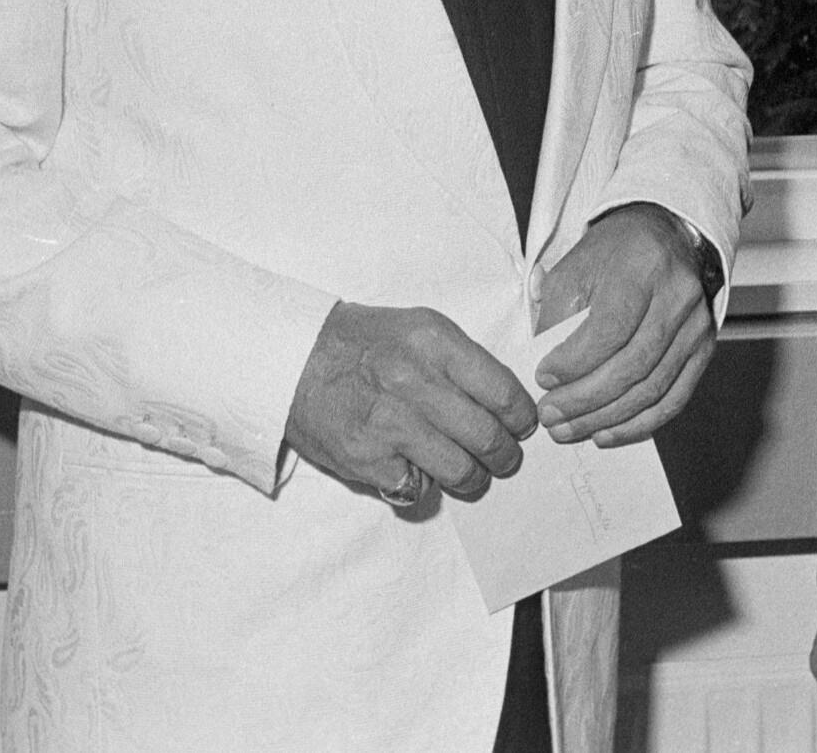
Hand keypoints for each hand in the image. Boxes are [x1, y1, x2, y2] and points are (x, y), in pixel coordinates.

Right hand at [284, 302, 534, 502]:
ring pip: (461, 470)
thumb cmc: (362, 344)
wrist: (293, 359)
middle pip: (487, 436)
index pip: (502, 391)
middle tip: (504, 458)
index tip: (522, 427)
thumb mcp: (418, 329)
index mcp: (434, 342)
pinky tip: (415, 467)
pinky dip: (422, 484)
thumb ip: (462, 361)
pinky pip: (417, 487)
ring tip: (469, 473)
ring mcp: (390, 423)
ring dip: (472, 477)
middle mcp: (414, 380)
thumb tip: (506, 402)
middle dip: (504, 455)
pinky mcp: (367, 458)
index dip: (521, 417)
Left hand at [531, 203, 715, 444]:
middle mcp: (677, 296)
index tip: (544, 378)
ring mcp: (696, 326)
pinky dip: (638, 424)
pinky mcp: (703, 350)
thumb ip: (556, 311)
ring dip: (606, 418)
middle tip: (551, 415)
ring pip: (652, 388)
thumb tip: (545, 365)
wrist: (663, 237)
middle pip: (633, 364)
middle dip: (586, 399)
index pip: (610, 327)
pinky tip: (607, 433)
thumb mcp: (575, 265)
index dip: (575, 361)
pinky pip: (673, 399)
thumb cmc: (615, 252)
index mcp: (643, 266)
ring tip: (570, 429)